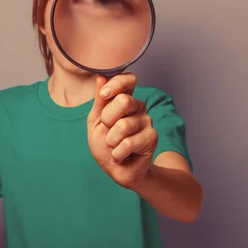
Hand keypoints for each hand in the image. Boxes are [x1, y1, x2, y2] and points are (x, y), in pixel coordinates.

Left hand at [87, 73, 157, 188]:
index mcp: (125, 99)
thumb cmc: (105, 145)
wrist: (117, 170)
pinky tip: (121, 156)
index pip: (128, 80)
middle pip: (124, 100)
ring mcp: (147, 121)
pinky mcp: (152, 138)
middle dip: (107, 119)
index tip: (104, 95)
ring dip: (111, 141)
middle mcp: (139, 107)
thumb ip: (99, 101)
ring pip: (123, 125)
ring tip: (114, 146)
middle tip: (107, 130)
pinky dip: (117, 153)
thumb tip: (101, 77)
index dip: (116, 84)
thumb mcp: (95, 122)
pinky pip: (128, 143)